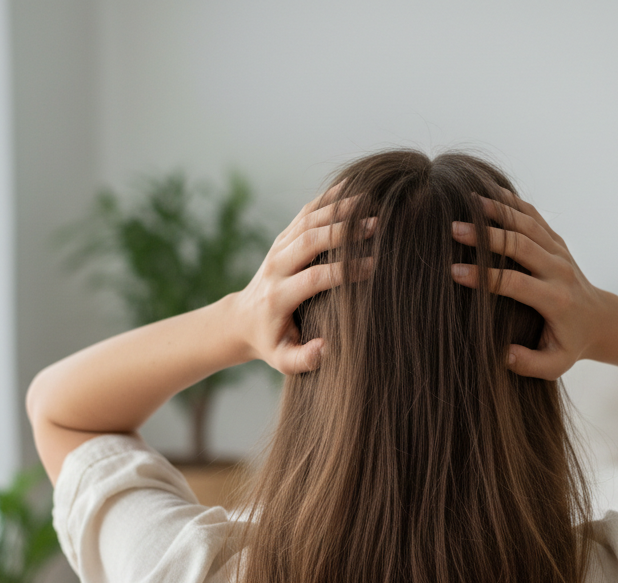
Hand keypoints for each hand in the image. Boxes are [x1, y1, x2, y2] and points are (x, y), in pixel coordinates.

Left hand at [231, 184, 373, 373]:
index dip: (344, 270)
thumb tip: (327, 349)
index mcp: (279, 296)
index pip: (315, 277)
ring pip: (307, 220)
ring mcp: (277, 249)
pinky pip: (305, 212)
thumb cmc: (271, 343)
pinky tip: (351, 187)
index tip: (374, 266)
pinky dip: (327, 199)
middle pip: (310, 240)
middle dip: (343, 231)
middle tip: (376, 225)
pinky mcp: (281, 238)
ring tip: (370, 202)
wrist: (241, 321)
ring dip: (338, 209)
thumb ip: (305, 360)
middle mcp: (276, 267)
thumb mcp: (283, 361)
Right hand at [450, 193, 608, 378]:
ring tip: (466, 201)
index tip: (454, 272)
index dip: (483, 276)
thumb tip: (502, 354)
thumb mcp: (555, 364)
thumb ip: (528, 363)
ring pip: (527, 222)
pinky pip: (533, 215)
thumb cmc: (571, 344)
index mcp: (555, 299)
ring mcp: (559, 252)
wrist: (601, 321)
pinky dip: (511, 202)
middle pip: (520, 244)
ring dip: (497, 210)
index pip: (514, 282)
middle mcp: (559, 270)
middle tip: (453, 230)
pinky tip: (488, 192)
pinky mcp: (557, 241)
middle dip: (485, 236)